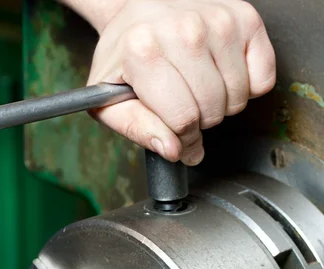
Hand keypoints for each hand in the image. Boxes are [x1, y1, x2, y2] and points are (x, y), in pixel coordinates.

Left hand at [86, 0, 275, 164]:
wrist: (140, 11)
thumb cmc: (126, 57)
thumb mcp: (110, 100)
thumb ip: (138, 129)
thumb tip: (173, 150)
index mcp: (142, 51)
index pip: (181, 119)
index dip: (182, 139)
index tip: (178, 138)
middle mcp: (183, 29)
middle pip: (212, 110)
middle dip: (199, 121)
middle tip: (182, 105)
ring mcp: (218, 21)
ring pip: (238, 98)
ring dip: (221, 105)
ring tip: (197, 87)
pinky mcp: (245, 18)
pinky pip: (263, 80)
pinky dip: (246, 87)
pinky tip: (219, 73)